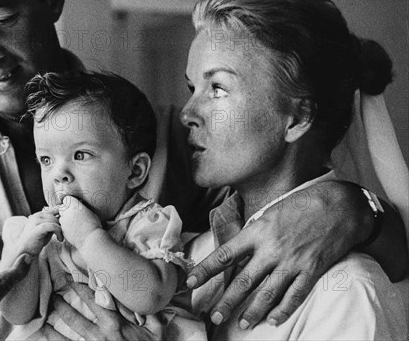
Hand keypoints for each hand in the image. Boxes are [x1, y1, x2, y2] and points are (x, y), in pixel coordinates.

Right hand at [15, 208, 63, 255]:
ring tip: (60, 238)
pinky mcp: (37, 229)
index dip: (62, 217)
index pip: (55, 209)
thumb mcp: (46, 229)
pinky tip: (59, 239)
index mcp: (38, 214)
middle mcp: (36, 216)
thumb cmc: (37, 241)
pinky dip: (58, 232)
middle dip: (61, 225)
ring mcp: (36, 221)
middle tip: (62, 234)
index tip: (66, 226)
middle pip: (55, 216)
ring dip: (61, 230)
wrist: (25, 251)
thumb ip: (53, 222)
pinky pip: (52, 226)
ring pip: (54, 221)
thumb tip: (64, 218)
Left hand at [46, 281, 163, 340]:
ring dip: (58, 320)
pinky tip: (46, 334)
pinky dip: (56, 340)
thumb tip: (145, 291)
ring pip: (69, 333)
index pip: (94, 300)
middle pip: (75, 316)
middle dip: (64, 302)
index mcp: (115, 323)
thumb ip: (149, 311)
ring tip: (50, 309)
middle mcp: (101, 334)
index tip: (73, 277)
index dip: (82, 287)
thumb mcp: (157, 330)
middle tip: (55, 293)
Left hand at [58, 196, 101, 247]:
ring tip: (74, 222)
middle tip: (73, 213)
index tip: (73, 205)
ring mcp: (64, 221)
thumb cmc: (94, 225)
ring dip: (65, 218)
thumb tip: (80, 206)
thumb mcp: (91, 212)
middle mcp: (68, 212)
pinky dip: (65, 226)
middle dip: (65, 209)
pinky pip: (62, 225)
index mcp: (75, 205)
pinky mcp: (62, 229)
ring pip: (61, 216)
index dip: (69, 201)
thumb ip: (82, 208)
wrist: (90, 239)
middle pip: (62, 207)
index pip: (67, 198)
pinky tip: (73, 229)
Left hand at [186, 181, 359, 329]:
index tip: (190, 280)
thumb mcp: (269, 212)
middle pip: (244, 280)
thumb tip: (239, 249)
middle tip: (214, 316)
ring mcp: (292, 262)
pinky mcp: (311, 270)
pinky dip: (283, 310)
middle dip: (227, 301)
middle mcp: (271, 249)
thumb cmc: (301, 205)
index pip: (225, 254)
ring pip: (268, 293)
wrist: (338, 205)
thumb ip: (254, 232)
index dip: (206, 269)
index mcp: (257, 232)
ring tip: (241, 323)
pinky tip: (273, 320)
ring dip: (253, 311)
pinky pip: (295, 295)